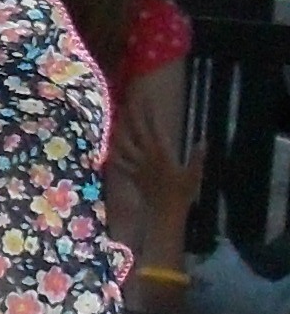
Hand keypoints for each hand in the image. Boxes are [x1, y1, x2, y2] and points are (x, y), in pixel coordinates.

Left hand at [111, 106, 204, 221]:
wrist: (164, 213)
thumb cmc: (182, 194)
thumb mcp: (194, 174)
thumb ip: (198, 157)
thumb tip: (205, 140)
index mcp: (162, 153)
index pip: (156, 128)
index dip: (151, 113)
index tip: (148, 99)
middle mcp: (147, 156)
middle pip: (137, 131)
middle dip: (133, 115)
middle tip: (129, 100)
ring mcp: (137, 165)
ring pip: (125, 144)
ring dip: (120, 130)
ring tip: (116, 119)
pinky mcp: (132, 175)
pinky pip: (120, 163)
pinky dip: (114, 155)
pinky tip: (109, 148)